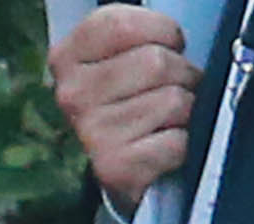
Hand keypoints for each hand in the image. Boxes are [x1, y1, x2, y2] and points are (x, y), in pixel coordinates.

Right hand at [45, 4, 201, 206]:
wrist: (121, 168)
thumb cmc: (129, 102)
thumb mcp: (120, 55)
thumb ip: (137, 33)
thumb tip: (176, 32)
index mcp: (68, 56)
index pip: (124, 25)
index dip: (163, 32)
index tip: (166, 47)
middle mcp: (72, 94)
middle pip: (156, 62)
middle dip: (181, 74)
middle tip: (173, 89)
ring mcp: (91, 133)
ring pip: (173, 101)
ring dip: (185, 110)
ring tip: (168, 119)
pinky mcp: (116, 168)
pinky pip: (177, 142)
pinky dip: (183, 144)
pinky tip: (164, 145)